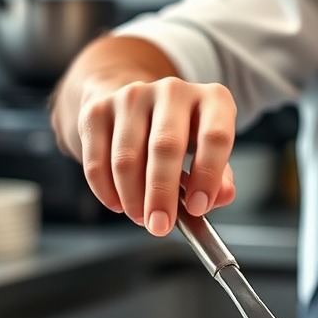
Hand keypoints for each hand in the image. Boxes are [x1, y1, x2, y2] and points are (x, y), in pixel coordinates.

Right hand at [49, 36, 239, 234]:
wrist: (137, 106)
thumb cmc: (181, 135)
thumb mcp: (209, 151)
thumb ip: (220, 176)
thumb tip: (221, 196)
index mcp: (212, 99)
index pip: (215, 136)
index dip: (207, 176)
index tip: (197, 208)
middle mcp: (173, 91)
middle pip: (165, 146)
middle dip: (161, 194)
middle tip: (160, 226)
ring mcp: (133, 96)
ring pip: (127, 158)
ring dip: (132, 198)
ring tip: (141, 217)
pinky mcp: (98, 110)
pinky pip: (96, 161)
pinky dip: (106, 191)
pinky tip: (118, 203)